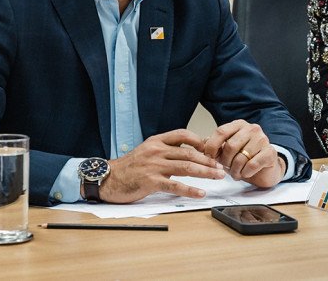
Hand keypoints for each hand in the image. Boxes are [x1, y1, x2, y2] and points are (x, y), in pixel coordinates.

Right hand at [99, 129, 225, 202]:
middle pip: (189, 153)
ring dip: (205, 172)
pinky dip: (190, 190)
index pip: (183, 134)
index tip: (212, 148)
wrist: (107, 179)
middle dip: (208, 160)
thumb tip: (190, 152)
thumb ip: (166, 150)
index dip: (200, 141)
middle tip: (221, 166)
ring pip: (186, 167)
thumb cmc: (129, 167)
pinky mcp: (150, 182)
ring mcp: (153, 166)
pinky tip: (200, 193)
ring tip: (217, 176)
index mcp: (156, 141)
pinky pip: (175, 185)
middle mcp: (156, 151)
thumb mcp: (147, 151)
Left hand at [202, 120, 285, 188]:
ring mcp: (263, 139)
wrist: (266, 169)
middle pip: (230, 146)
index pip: (221, 132)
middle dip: (225, 161)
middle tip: (226, 168)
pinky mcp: (270, 152)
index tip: (208, 158)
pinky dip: (246, 173)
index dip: (212, 146)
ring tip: (236, 173)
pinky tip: (246, 173)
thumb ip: (214, 146)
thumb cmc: (245, 158)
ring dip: (235, 170)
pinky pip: (252, 164)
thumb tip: (200, 146)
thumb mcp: (227, 150)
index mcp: (239, 125)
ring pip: (241, 157)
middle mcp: (252, 129)